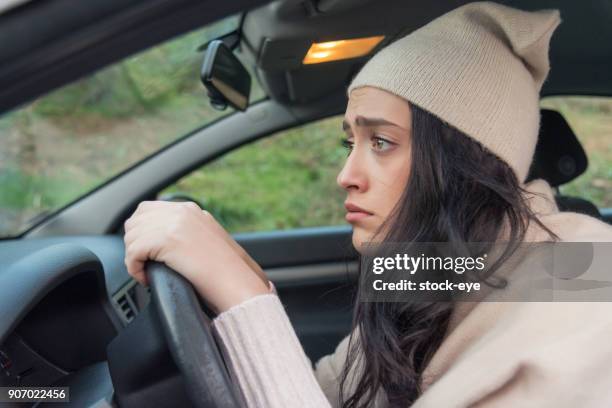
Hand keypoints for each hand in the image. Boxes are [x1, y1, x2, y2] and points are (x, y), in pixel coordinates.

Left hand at [123, 200, 269, 312]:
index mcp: (189, 209)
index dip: (140, 232)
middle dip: (134, 244)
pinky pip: (133, 252)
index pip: (146, 210)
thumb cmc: (225, 269)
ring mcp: (174, 223)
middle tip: (143, 263)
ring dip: (134, 258)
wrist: (235, 280)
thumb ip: (186, 232)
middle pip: (135, 221)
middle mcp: (180, 211)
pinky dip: (134, 269)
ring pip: (131, 237)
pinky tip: (146, 278)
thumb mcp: (206, 239)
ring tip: (146, 273)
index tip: (144, 251)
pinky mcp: (167, 239)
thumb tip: (161, 241)